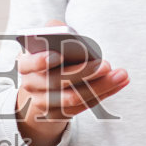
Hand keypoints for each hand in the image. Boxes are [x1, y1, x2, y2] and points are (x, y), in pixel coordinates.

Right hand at [14, 32, 128, 145]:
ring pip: (73, 98)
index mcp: (25, 65)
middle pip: (56, 82)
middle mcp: (31, 86)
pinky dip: (104, 93)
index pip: (28, 64)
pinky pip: (83, 106)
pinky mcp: (59, 115)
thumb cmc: (49, 58)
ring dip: (100, 86)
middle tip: (106, 64)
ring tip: (121, 75)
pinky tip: (120, 82)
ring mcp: (44, 104)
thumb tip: (63, 29)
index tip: (57, 55)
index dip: (40, 61)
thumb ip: (53, 30)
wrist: (40, 90)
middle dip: (83, 73)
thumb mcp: (46, 42)